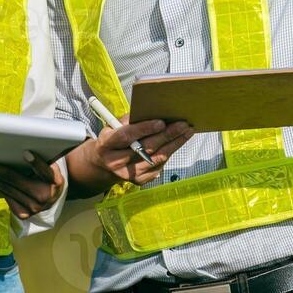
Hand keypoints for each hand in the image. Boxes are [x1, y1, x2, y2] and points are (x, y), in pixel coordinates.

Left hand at [0, 152, 65, 220]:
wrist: (54, 198)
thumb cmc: (50, 176)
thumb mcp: (52, 167)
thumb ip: (42, 161)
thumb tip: (23, 152)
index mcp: (55, 181)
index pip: (45, 171)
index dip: (36, 163)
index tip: (26, 154)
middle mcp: (43, 196)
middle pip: (13, 179)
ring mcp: (32, 207)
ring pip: (4, 188)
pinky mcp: (22, 214)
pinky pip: (5, 195)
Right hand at [80, 116, 194, 187]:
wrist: (105, 163)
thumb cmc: (114, 139)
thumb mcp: (114, 125)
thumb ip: (130, 119)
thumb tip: (153, 111)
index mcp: (106, 144)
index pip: (126, 136)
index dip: (144, 129)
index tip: (161, 122)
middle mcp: (115, 161)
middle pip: (146, 148)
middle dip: (167, 135)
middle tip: (183, 124)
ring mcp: (127, 174)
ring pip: (156, 158)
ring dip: (175, 144)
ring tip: (187, 131)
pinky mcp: (138, 181)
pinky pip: (159, 166)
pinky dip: (170, 153)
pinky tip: (178, 142)